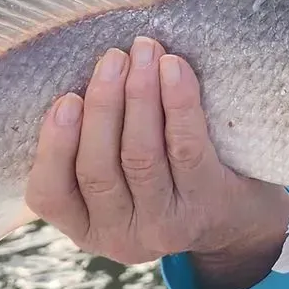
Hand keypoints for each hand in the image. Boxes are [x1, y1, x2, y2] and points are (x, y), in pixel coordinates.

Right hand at [23, 35, 288, 288]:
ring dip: (139, 95)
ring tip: (143, 51)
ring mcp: (165, 226)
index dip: (54, 146)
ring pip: (140, 155)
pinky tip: (174, 68)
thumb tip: (74, 72)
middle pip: (98, 169)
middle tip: (112, 57)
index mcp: (85, 228)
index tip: (66, 98)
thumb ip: (90, 146)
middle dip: (103, 105)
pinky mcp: (206, 205)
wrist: (240, 215)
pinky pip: (185, 147)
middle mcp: (120, 237)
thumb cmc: (164, 177)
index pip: (49, 194)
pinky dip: (178, 102)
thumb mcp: (116, 181)